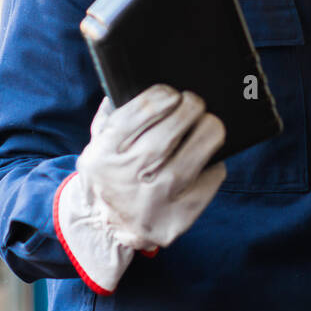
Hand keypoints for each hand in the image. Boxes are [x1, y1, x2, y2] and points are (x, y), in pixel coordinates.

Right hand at [55, 85, 226, 292]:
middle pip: (172, 129)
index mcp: (106, 151)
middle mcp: (130, 174)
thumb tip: (127, 82)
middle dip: (191, 108)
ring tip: (209, 124)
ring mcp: (157, 198)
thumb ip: (110, 114)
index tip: (173, 93)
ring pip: (196, 154)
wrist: (108, 228)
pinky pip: (210, 179)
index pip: (142, 110)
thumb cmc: (110, 173)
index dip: (164, 95)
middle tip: (195, 103)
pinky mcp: (180, 215)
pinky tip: (206, 159)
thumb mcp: (96, 144)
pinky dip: (214, 165)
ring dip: (210, 131)